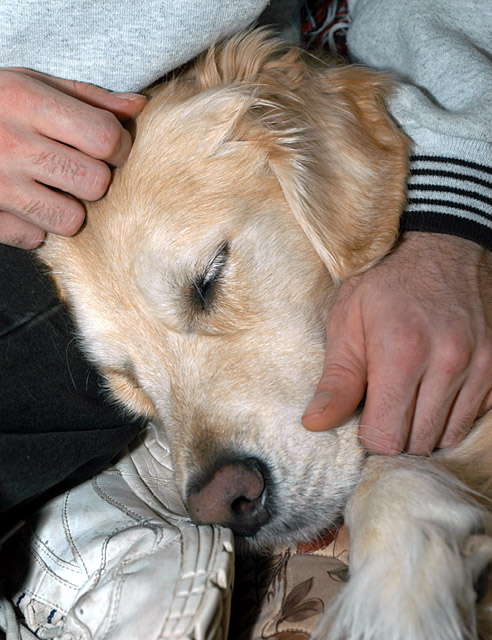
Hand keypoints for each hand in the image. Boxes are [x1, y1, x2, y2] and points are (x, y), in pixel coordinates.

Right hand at [0, 68, 145, 247]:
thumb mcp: (32, 84)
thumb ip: (88, 97)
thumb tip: (139, 108)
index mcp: (27, 102)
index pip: (107, 138)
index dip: (118, 146)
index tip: (108, 148)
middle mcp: (12, 144)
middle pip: (95, 183)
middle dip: (96, 179)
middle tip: (78, 169)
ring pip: (72, 220)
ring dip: (70, 208)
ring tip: (52, 189)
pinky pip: (36, 238)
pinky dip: (35, 226)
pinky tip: (23, 204)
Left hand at [302, 232, 491, 454]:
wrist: (440, 243)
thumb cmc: (384, 281)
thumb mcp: (347, 321)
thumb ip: (336, 379)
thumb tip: (315, 425)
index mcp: (401, 353)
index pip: (387, 437)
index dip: (370, 437)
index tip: (364, 418)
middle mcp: (447, 362)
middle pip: (419, 442)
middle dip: (397, 434)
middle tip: (384, 408)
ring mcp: (480, 363)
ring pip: (449, 435)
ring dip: (425, 428)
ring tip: (409, 400)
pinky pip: (476, 416)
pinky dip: (453, 414)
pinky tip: (435, 392)